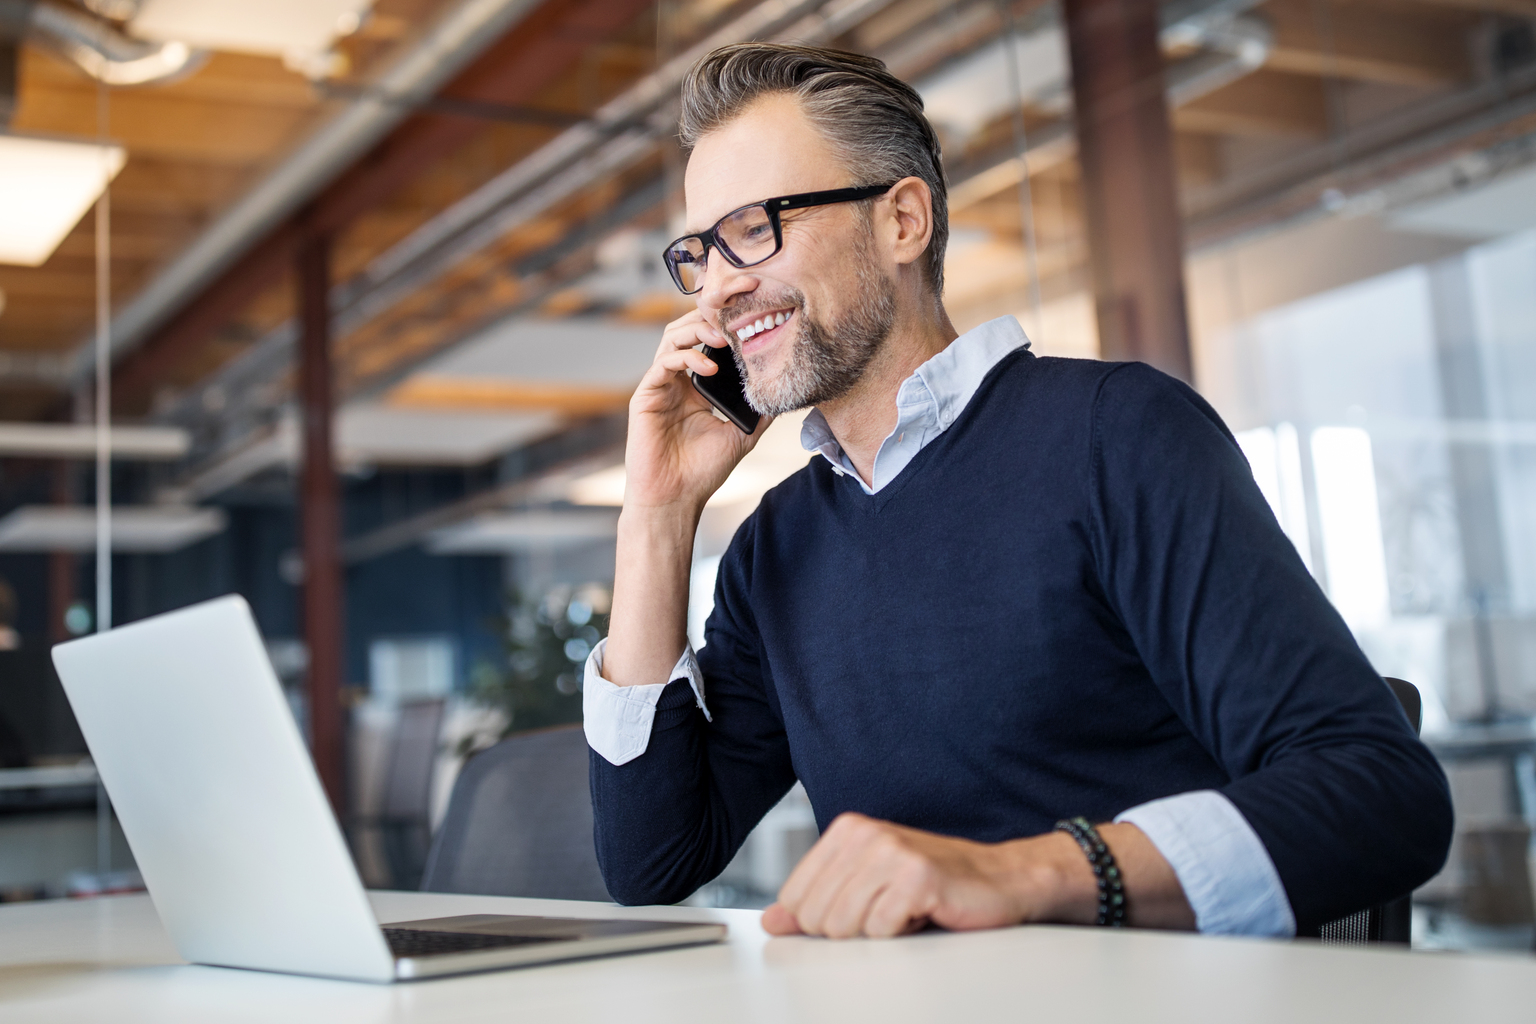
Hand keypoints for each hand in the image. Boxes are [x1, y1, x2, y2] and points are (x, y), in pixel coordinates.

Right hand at [624, 308, 768, 512]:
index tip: (750, 318)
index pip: (707, 342)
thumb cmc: (702, 472)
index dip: (725, 325)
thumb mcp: (741, 435)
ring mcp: (660, 386)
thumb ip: (759, 412)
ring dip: (698, 331)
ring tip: (724, 337)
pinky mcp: (645, 396)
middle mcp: (676, 381)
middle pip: (687, 330)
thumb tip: (785, 393)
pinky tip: (710, 368)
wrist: (675, 499)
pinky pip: (662, 364)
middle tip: (737, 317)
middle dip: (711, 317)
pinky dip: (686, 358)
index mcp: (696, 386)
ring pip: (672, 338)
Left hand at [761, 813, 1192, 938]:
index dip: (821, 922)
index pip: (794, 898)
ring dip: (878, 932)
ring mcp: (890, 852)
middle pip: (816, 917)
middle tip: (887, 912)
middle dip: (850, 930)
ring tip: (904, 912)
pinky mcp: (916, 876)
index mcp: (846, 831)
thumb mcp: (866, 889)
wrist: (1000, 880)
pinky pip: (881, 929)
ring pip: (844, 926)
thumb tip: (772, 922)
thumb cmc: (932, 885)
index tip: (856, 913)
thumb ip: (816, 903)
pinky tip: (923, 913)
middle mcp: (863, 834)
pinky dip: (902, 933)